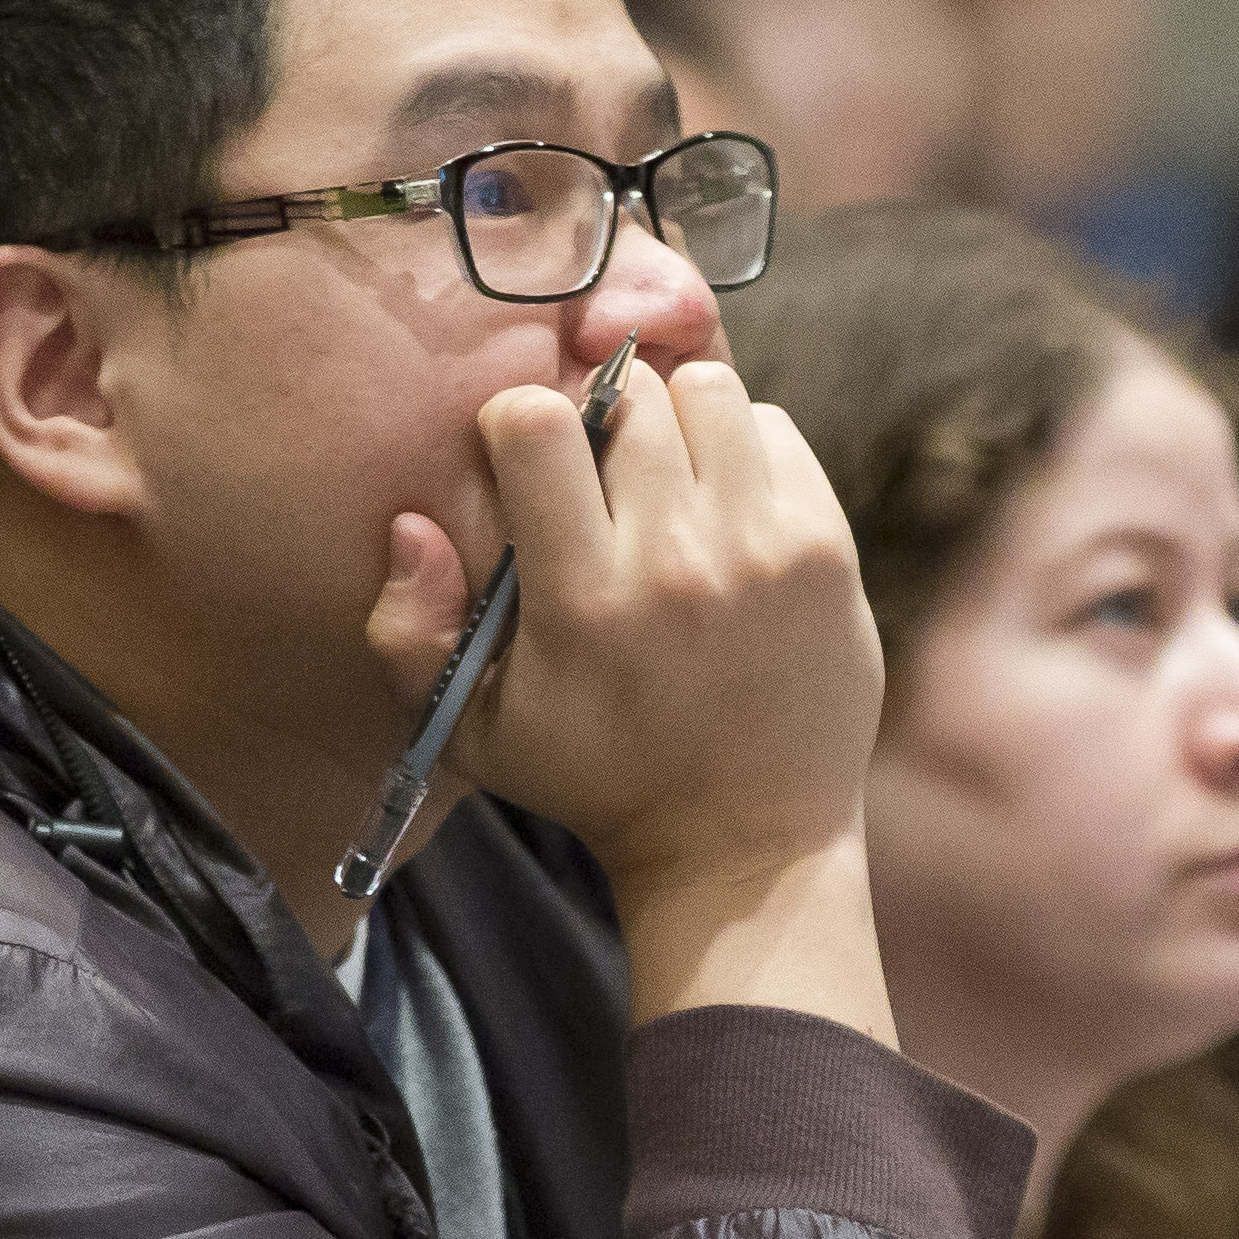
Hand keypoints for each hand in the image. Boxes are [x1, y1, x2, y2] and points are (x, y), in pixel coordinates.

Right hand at [361, 350, 892, 1041]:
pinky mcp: (829, 551)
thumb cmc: (597, 781)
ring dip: (678, 420)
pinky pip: (778, 431)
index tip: (527, 463)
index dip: (519, 423)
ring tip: (667, 481)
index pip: (536, 424)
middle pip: (632, 396)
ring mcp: (767, 551)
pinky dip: (746, 448)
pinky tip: (726, 505)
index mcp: (584, 601)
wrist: (744, 845)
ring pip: (710, 392)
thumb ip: (408, 630)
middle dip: (603, 418)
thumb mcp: (473, 730)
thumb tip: (412, 522)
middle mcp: (679, 563)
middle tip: (603, 478)